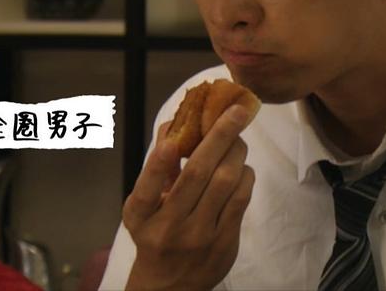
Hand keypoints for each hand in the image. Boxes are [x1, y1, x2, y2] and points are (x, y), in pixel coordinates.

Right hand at [123, 104, 254, 290]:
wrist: (171, 286)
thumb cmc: (155, 233)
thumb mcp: (143, 206)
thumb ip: (157, 166)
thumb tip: (173, 124)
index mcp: (141, 216)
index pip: (146, 190)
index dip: (158, 165)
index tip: (171, 142)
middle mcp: (168, 227)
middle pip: (198, 176)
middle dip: (219, 138)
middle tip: (235, 111)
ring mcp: (199, 236)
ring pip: (225, 183)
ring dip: (236, 152)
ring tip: (237, 138)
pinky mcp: (225, 242)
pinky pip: (241, 199)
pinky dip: (244, 174)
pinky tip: (240, 166)